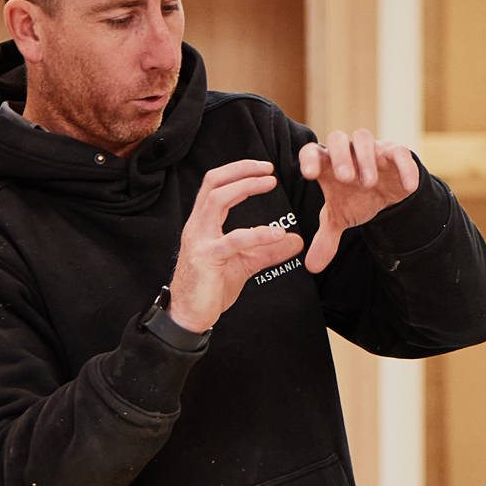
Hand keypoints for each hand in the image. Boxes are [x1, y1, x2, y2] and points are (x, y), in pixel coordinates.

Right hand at [169, 158, 305, 331]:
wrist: (190, 316)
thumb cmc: (211, 287)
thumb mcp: (245, 264)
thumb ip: (268, 250)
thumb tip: (296, 240)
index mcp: (203, 223)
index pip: (215, 185)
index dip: (238, 171)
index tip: (264, 169)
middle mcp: (197, 226)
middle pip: (214, 184)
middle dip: (242, 171)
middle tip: (269, 169)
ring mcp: (200, 241)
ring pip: (217, 200)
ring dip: (245, 187)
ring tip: (270, 183)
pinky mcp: (207, 259)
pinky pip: (234, 240)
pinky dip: (258, 234)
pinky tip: (278, 233)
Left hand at [299, 130, 419, 269]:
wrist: (388, 193)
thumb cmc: (357, 199)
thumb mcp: (340, 218)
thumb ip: (325, 239)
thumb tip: (312, 266)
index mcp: (328, 165)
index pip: (312, 152)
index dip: (309, 159)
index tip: (309, 175)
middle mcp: (347, 153)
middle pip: (337, 139)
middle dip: (340, 157)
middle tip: (345, 178)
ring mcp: (372, 150)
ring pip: (363, 138)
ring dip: (365, 158)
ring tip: (369, 183)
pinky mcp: (395, 153)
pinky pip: (399, 152)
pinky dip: (405, 168)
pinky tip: (407, 188)